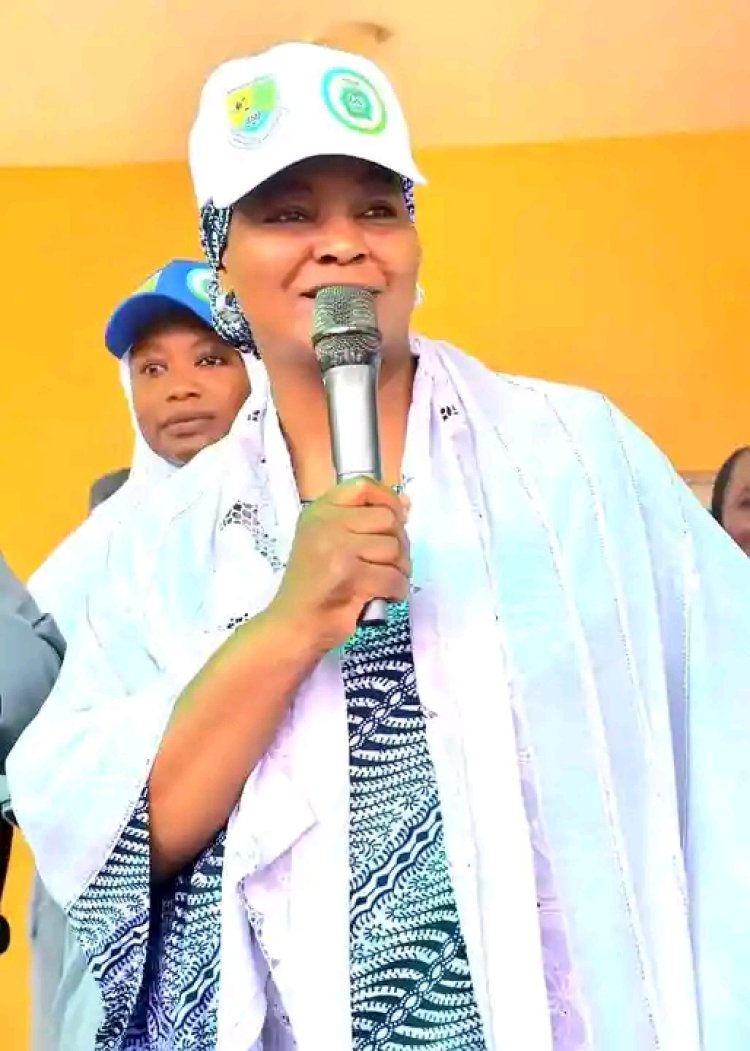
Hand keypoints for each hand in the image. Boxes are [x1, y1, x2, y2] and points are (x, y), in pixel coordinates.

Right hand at [267, 477, 410, 653]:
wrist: (293, 625)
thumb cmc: (315, 586)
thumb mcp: (331, 542)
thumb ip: (365, 520)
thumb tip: (406, 503)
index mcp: (320, 511)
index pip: (364, 486)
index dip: (389, 500)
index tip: (397, 520)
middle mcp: (325, 523)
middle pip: (388, 518)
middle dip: (399, 544)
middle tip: (389, 564)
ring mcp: (336, 547)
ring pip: (394, 548)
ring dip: (400, 570)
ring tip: (384, 582)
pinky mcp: (348, 575)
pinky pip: (394, 577)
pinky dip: (396, 591)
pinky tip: (383, 596)